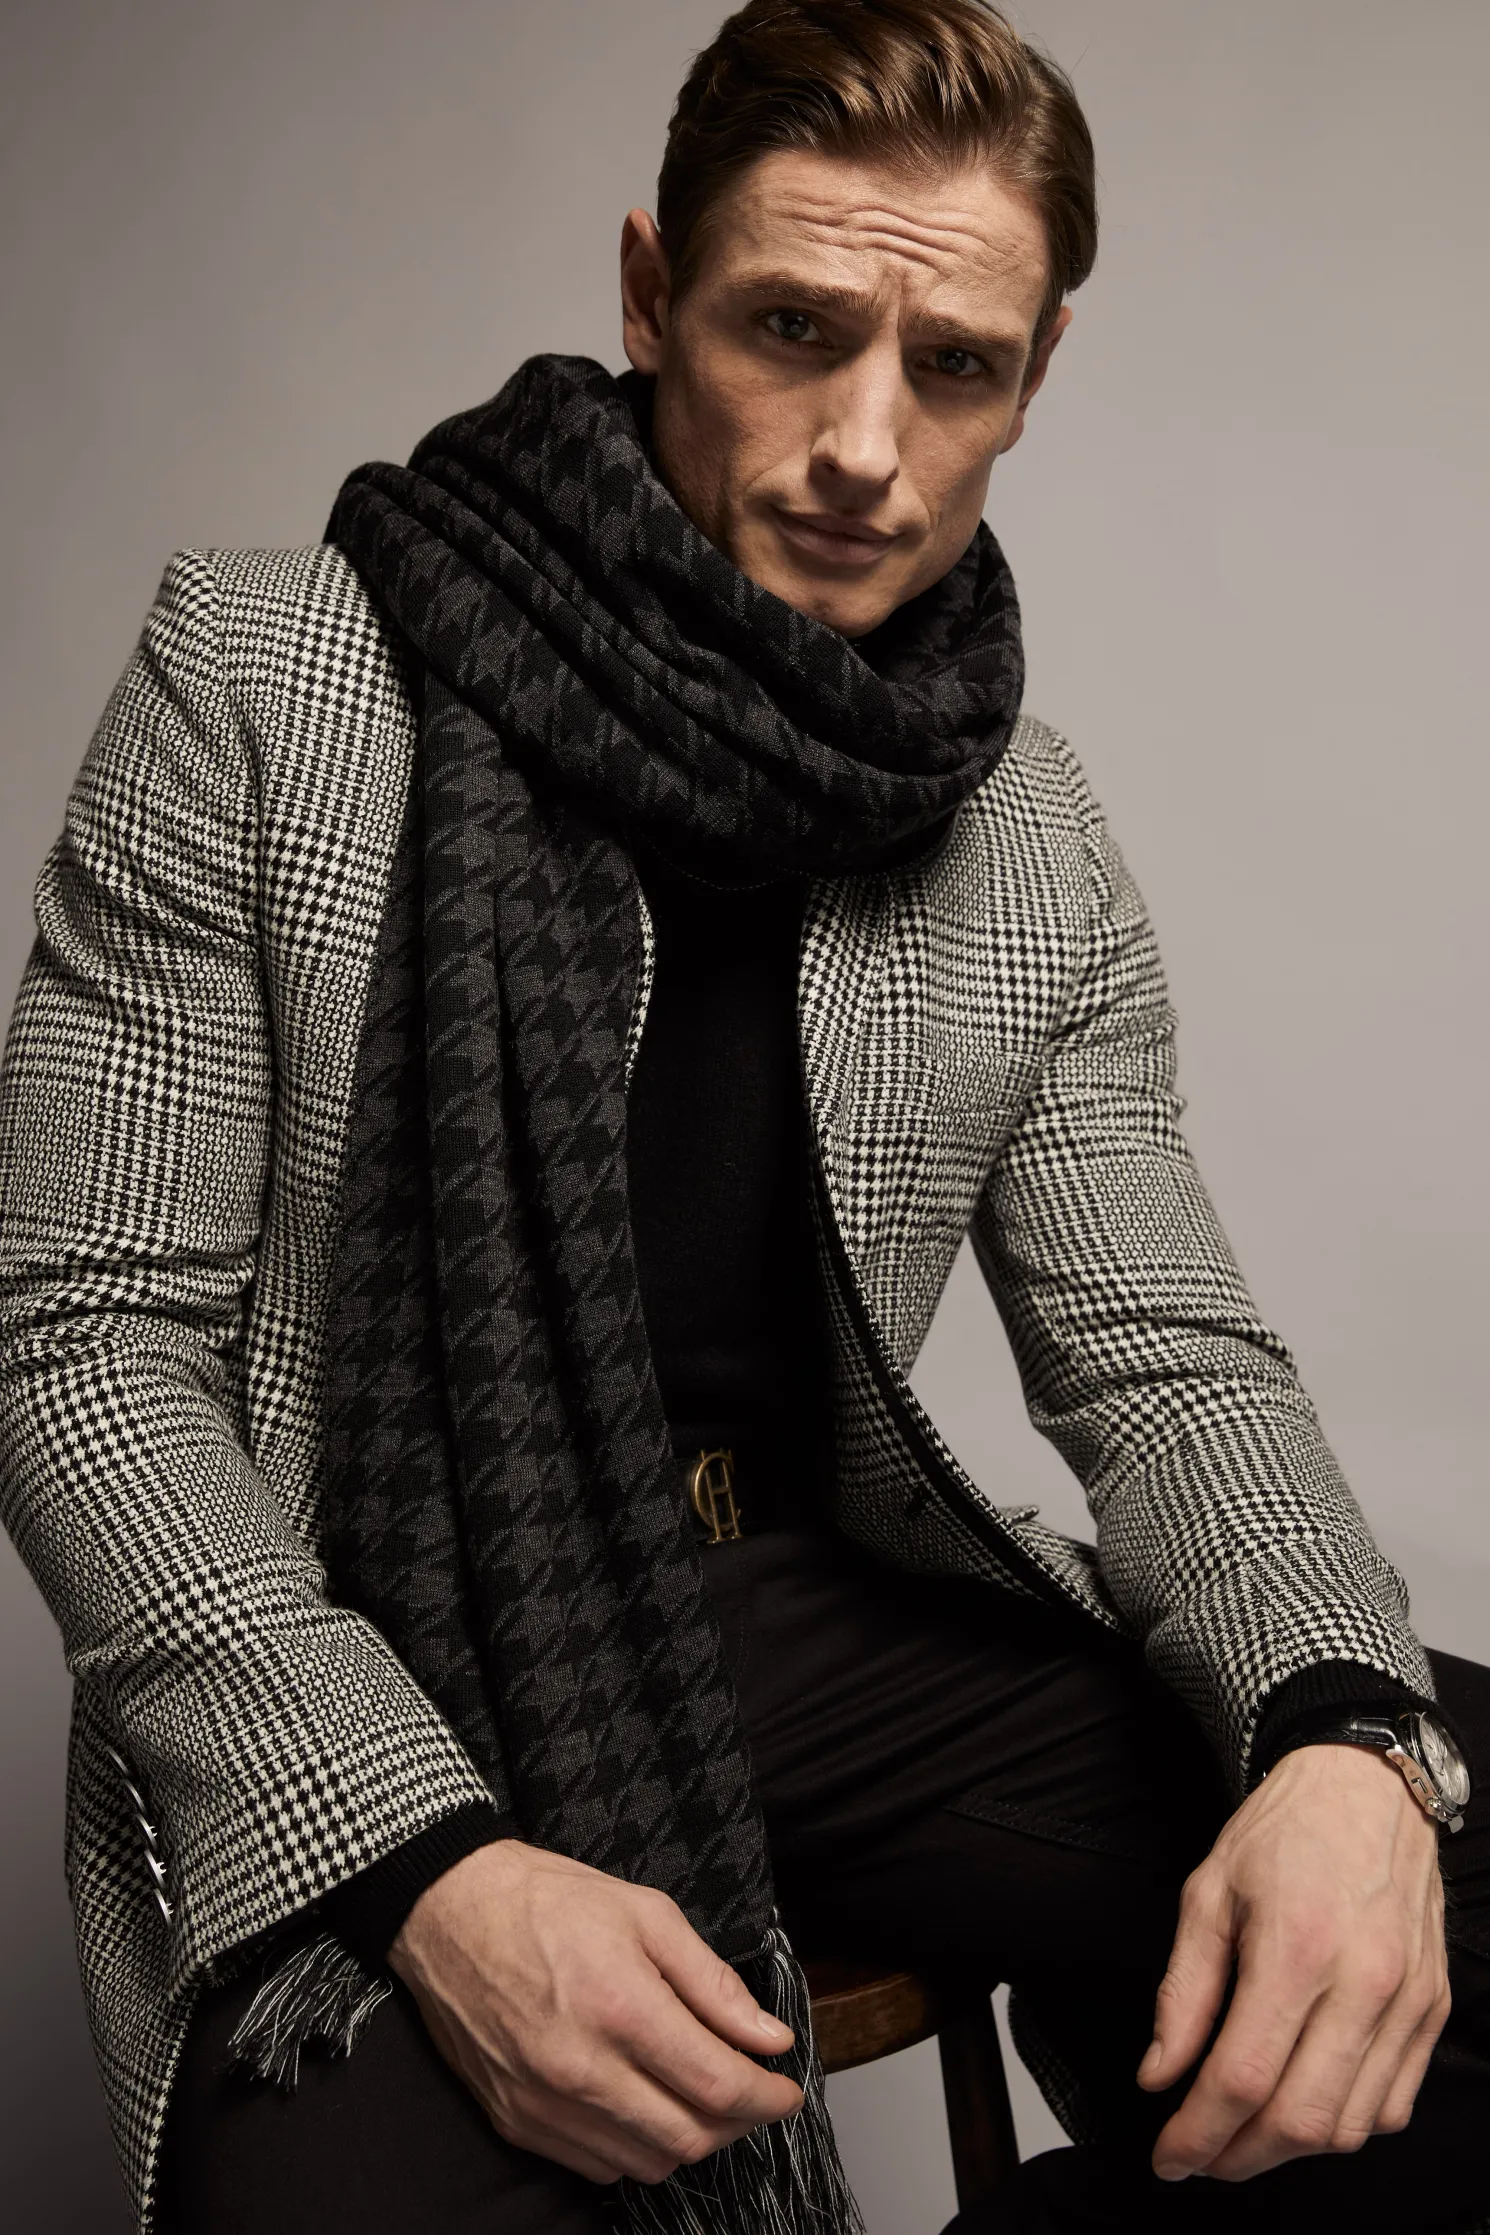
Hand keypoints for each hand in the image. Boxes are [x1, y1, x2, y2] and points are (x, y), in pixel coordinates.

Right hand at [389, 1838, 802, 2184]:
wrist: (448, 1911)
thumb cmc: (547, 1901)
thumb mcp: (647, 1913)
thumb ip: (713, 1982)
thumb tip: (767, 2037)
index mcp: (621, 2007)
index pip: (719, 2085)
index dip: (768, 2097)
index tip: (786, 2088)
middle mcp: (581, 2069)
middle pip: (690, 2137)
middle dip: (737, 2122)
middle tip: (750, 2090)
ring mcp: (544, 2104)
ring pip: (648, 2163)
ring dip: (688, 2138)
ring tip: (697, 2094)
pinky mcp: (516, 2122)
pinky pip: (597, 2167)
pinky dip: (635, 2148)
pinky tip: (642, 2104)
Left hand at [1138, 1743, 1448, 2181]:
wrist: (1366, 1786)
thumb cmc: (1284, 1831)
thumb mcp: (1207, 1892)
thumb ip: (1183, 1993)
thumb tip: (1160, 2075)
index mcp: (1295, 1948)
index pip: (1242, 2079)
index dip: (1196, 2134)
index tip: (1168, 2157)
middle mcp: (1362, 1982)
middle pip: (1300, 2120)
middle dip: (1239, 2157)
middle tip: (1200, 2155)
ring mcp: (1407, 2001)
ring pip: (1350, 2127)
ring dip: (1290, 2150)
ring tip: (1244, 2135)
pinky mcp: (1433, 2008)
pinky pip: (1393, 2104)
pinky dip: (1344, 2125)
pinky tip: (1305, 2103)